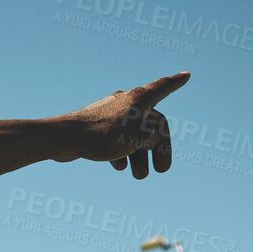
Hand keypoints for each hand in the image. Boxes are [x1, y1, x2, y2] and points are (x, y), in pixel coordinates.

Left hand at [50, 72, 190, 178]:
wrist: (65, 139)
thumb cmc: (105, 135)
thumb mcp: (141, 138)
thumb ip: (155, 136)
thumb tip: (151, 138)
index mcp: (139, 99)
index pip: (163, 87)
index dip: (177, 83)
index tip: (187, 74)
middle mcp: (125, 102)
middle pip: (150, 123)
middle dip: (157, 148)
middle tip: (162, 170)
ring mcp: (109, 114)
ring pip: (132, 134)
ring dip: (139, 155)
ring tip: (139, 176)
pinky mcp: (95, 127)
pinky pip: (115, 139)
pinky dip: (121, 152)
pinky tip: (119, 167)